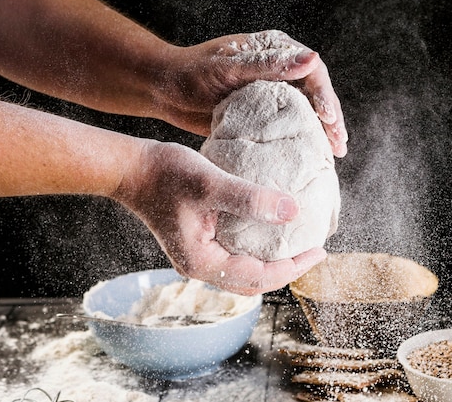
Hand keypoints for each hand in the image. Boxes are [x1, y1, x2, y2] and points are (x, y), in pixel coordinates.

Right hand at [112, 141, 326, 294]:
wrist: (132, 169)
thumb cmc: (166, 174)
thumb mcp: (211, 183)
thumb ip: (251, 199)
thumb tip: (294, 212)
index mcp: (203, 262)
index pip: (258, 277)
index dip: (293, 267)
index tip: (319, 251)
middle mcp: (200, 267)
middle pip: (253, 282)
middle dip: (287, 270)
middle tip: (315, 252)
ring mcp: (198, 257)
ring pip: (244, 273)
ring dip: (273, 263)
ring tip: (298, 246)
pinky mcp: (199, 244)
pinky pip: (235, 257)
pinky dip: (258, 252)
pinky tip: (271, 234)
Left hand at [155, 30, 347, 157]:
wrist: (165, 91)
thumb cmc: (190, 73)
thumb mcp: (229, 68)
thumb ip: (268, 65)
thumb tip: (312, 58)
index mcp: (274, 50)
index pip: (312, 71)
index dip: (325, 95)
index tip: (328, 118)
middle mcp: (278, 71)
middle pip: (316, 94)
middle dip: (331, 119)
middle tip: (339, 144)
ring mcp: (271, 94)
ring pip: (306, 113)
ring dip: (321, 133)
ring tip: (333, 155)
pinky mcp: (261, 116)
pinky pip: (287, 128)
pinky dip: (301, 142)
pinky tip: (311, 158)